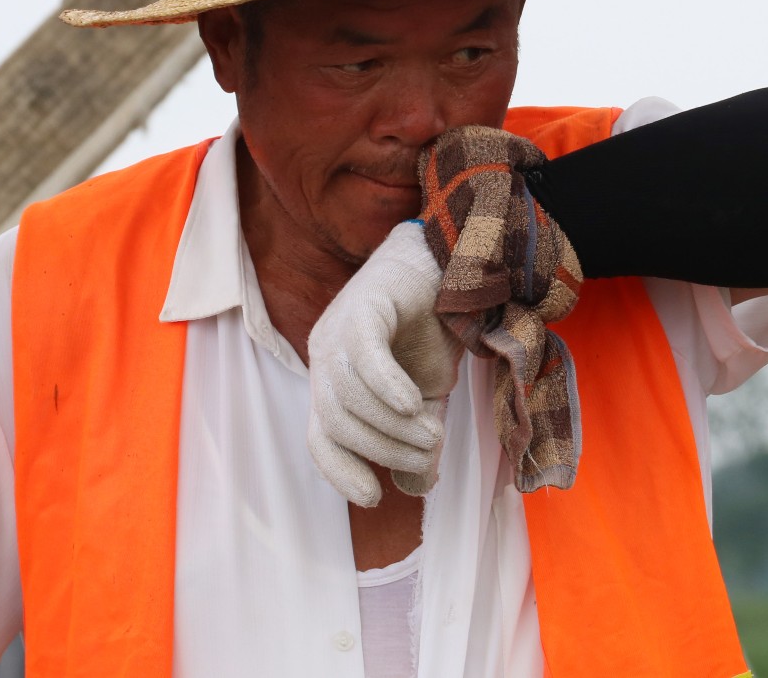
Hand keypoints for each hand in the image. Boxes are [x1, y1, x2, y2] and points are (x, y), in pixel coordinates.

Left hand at [307, 221, 460, 505]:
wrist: (446, 268)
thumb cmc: (428, 333)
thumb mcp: (427, 399)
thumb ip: (418, 441)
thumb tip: (417, 489)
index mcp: (332, 382)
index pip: (321, 438)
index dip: (340, 471)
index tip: (372, 498)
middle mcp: (325, 356)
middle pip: (338, 421)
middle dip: (383, 449)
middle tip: (428, 454)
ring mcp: (339, 329)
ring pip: (350, 394)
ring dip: (393, 426)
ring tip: (433, 435)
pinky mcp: (363, 306)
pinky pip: (363, 353)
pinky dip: (385, 386)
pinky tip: (412, 405)